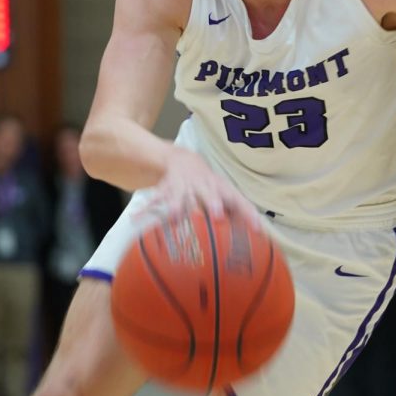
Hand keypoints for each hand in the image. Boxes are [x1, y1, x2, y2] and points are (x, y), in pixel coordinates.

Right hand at [137, 148, 264, 227]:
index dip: (247, 213)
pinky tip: (135, 218)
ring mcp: (184, 186)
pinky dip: (146, 208)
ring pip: (181, 196)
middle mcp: (203, 186)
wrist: (182, 159)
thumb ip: (240, 213)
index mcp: (220, 189)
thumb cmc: (210, 185)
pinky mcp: (166, 187)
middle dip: (213, 204)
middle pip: (210, 194)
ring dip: (177, 206)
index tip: (256, 228)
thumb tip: (260, 236)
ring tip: (173, 217)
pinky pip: (156, 198)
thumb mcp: (225, 194)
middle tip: (218, 216)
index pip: (238, 200)